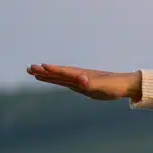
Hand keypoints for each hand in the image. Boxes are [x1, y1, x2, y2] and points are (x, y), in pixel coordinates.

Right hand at [26, 63, 140, 100]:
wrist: (124, 85)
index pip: (64, 72)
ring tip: (32, 72)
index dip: (52, 70)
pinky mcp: (82, 86)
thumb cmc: (114, 85)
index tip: (40, 66)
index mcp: (81, 75)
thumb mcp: (103, 85)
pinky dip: (56, 80)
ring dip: (46, 75)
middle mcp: (78, 76)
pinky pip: (65, 82)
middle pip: (57, 73)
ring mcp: (79, 80)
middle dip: (43, 72)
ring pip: (59, 77)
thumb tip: (82, 80)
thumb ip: (92, 83)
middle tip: (28, 68)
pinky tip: (50, 79)